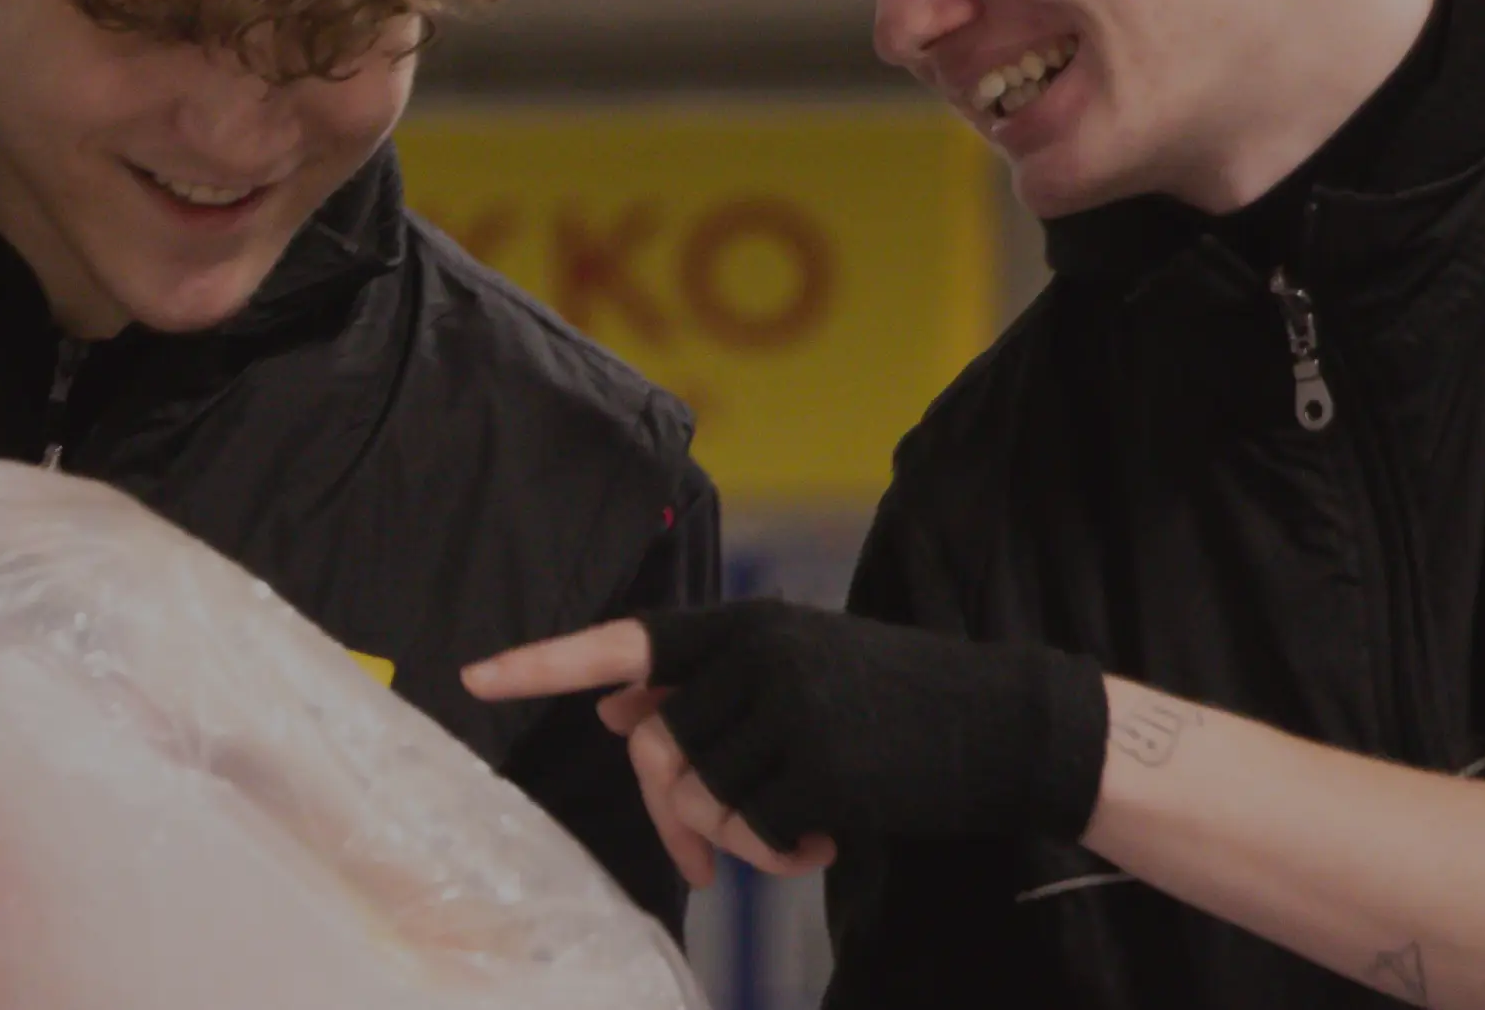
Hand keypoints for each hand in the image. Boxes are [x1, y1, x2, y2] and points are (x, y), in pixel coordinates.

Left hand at [471, 603, 1110, 854]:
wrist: (1008, 724)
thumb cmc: (899, 704)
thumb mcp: (801, 672)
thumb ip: (713, 688)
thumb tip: (615, 716)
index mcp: (748, 623)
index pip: (627, 642)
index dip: (547, 662)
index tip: (475, 676)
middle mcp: (758, 653)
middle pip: (662, 754)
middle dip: (675, 817)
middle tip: (704, 861)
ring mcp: (790, 706)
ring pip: (705, 799)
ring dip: (739, 839)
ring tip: (800, 829)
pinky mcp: (821, 763)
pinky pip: (755, 833)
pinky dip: (781, 854)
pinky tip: (831, 838)